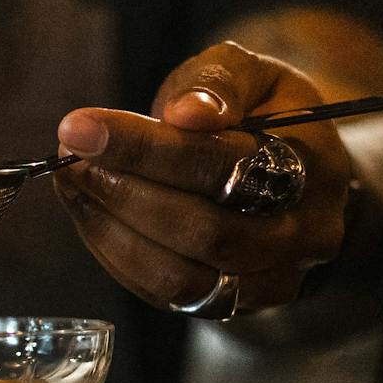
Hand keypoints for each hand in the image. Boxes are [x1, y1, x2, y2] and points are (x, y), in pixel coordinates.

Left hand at [56, 41, 354, 315]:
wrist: (304, 185)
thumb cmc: (270, 119)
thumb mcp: (256, 76)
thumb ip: (220, 81)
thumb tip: (184, 114)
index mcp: (312, 168)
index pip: (223, 165)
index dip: (145, 149)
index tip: (80, 127)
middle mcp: (300, 236)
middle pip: (203, 232)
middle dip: (122, 192)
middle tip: (70, 156)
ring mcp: (270, 281)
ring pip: (182, 277)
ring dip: (111, 229)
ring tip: (74, 182)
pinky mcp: (233, 306)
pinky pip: (166, 295)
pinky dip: (117, 254)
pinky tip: (91, 213)